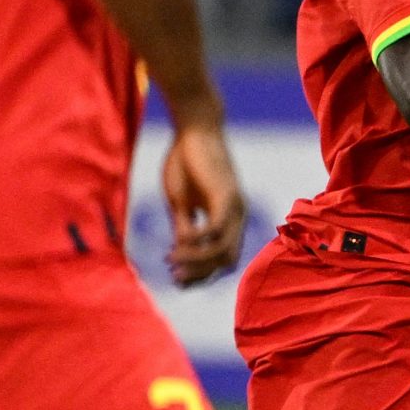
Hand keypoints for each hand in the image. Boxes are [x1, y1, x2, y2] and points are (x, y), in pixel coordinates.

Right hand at [160, 120, 245, 286]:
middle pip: (226, 260)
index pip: (221, 258)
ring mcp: (235, 207)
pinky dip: (199, 241)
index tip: (178, 281)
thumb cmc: (186, 162)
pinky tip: (179, 243)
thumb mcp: (181, 202)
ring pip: (223, 249)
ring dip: (197, 260)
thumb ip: (184, 227)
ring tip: (172, 260)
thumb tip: (181, 252)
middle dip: (200, 273)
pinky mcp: (226, 195)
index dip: (201, 274)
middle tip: (175, 276)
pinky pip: (216, 229)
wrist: (193, 128)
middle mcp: (237, 216)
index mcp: (228, 219)